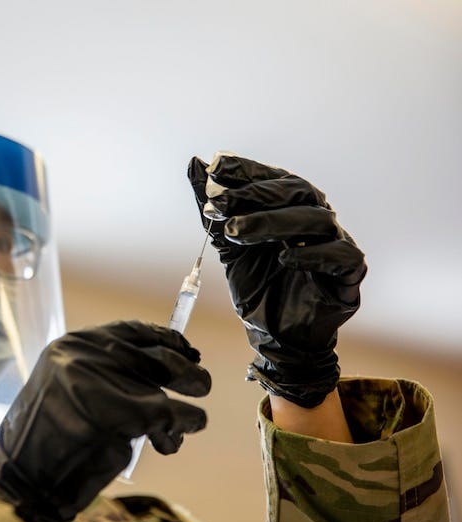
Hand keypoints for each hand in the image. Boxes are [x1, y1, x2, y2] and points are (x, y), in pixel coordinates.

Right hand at [0, 320, 209, 521]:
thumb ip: (105, 371)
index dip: (166, 339)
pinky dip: (184, 426)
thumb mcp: (66, 386)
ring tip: (188, 420)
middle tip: (200, 383)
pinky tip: (173, 440)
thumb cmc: (46, 436)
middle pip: (157, 353)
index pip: (132, 330)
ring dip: (188, 401)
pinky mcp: (127, 417)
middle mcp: (92, 358)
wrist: (26, 477)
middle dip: (187, 369)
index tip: (187, 349)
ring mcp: (109, 384)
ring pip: (171, 379)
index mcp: (74, 345)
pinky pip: (174, 415)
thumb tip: (165, 360)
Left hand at [187, 153, 365, 407]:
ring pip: (314, 220)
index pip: (272, 178)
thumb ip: (213, 207)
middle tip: (217, 204)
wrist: (275, 335)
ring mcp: (336, 243)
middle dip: (252, 195)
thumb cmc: (258, 285)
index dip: (245, 170)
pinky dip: (312, 253)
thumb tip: (194, 164)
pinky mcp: (350, 273)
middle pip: (295, 192)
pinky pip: (339, 255)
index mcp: (291, 207)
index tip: (215, 166)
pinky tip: (283, 257)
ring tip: (235, 231)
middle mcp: (316, 219)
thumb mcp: (227, 244)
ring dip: (271, 222)